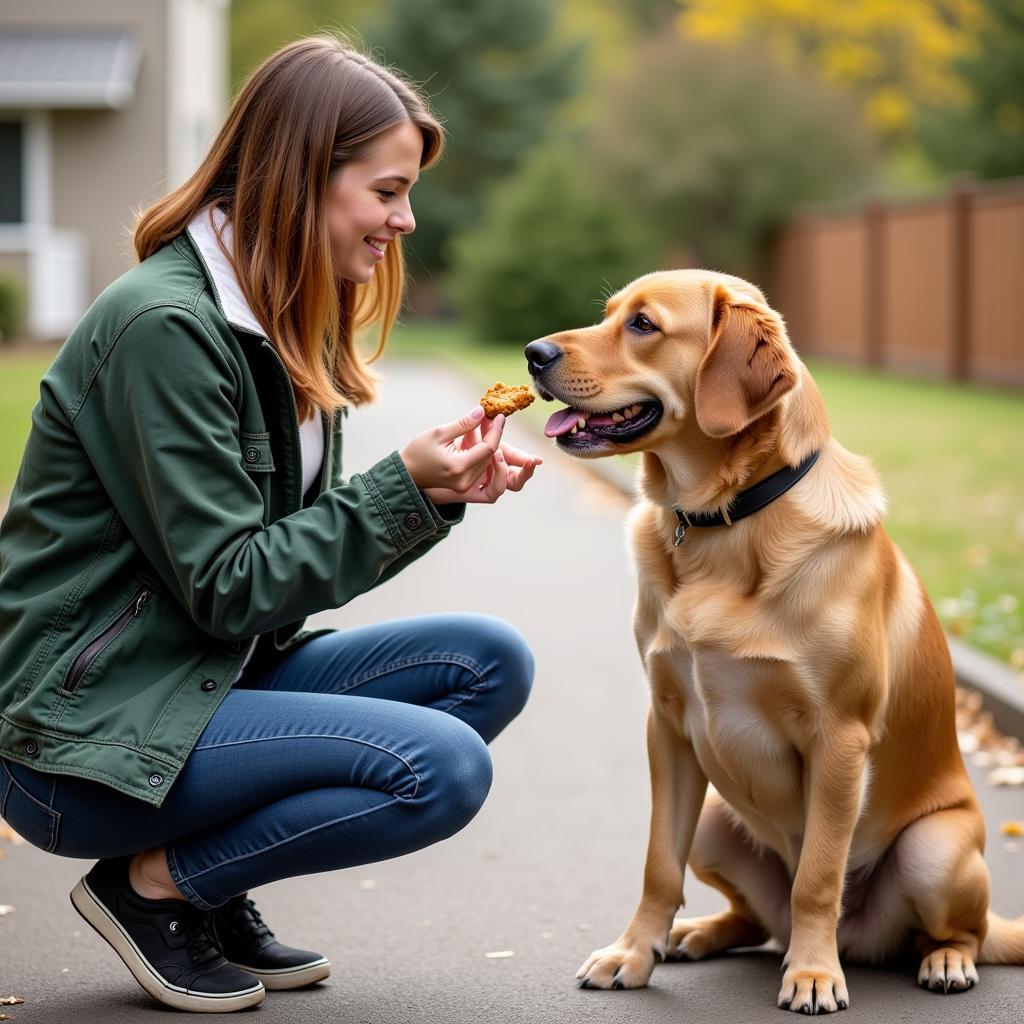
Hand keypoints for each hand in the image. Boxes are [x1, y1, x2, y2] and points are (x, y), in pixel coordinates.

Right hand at [400, 407, 542, 505]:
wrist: (406, 473)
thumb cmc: (418, 451)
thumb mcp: (438, 433)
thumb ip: (462, 424)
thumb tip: (482, 412)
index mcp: (458, 467)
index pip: (488, 449)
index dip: (496, 431)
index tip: (500, 416)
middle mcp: (465, 479)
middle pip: (490, 456)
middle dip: (492, 435)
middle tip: (491, 417)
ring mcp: (465, 485)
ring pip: (487, 462)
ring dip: (487, 443)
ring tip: (482, 424)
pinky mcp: (464, 486)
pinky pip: (479, 467)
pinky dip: (480, 452)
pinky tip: (475, 437)